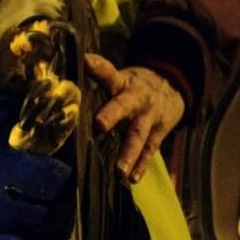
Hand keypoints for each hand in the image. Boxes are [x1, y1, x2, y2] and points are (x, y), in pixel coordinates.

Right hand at [0, 2, 73, 239]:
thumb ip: (19, 114)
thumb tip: (51, 110)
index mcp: (5, 157)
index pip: (53, 178)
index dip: (60, 174)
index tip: (59, 167)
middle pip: (44, 208)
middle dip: (56, 202)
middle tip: (57, 195)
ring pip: (26, 230)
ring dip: (43, 224)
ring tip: (49, 217)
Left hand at [86, 54, 184, 181]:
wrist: (175, 83)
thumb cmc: (135, 85)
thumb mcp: (119, 77)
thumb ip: (97, 78)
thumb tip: (64, 78)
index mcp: (122, 82)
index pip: (108, 72)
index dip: (97, 66)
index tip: (85, 61)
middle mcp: (136, 98)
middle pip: (123, 105)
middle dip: (111, 115)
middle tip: (99, 125)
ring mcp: (149, 116)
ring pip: (138, 134)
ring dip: (128, 153)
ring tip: (118, 171)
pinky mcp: (159, 131)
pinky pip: (150, 149)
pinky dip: (141, 165)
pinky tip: (131, 179)